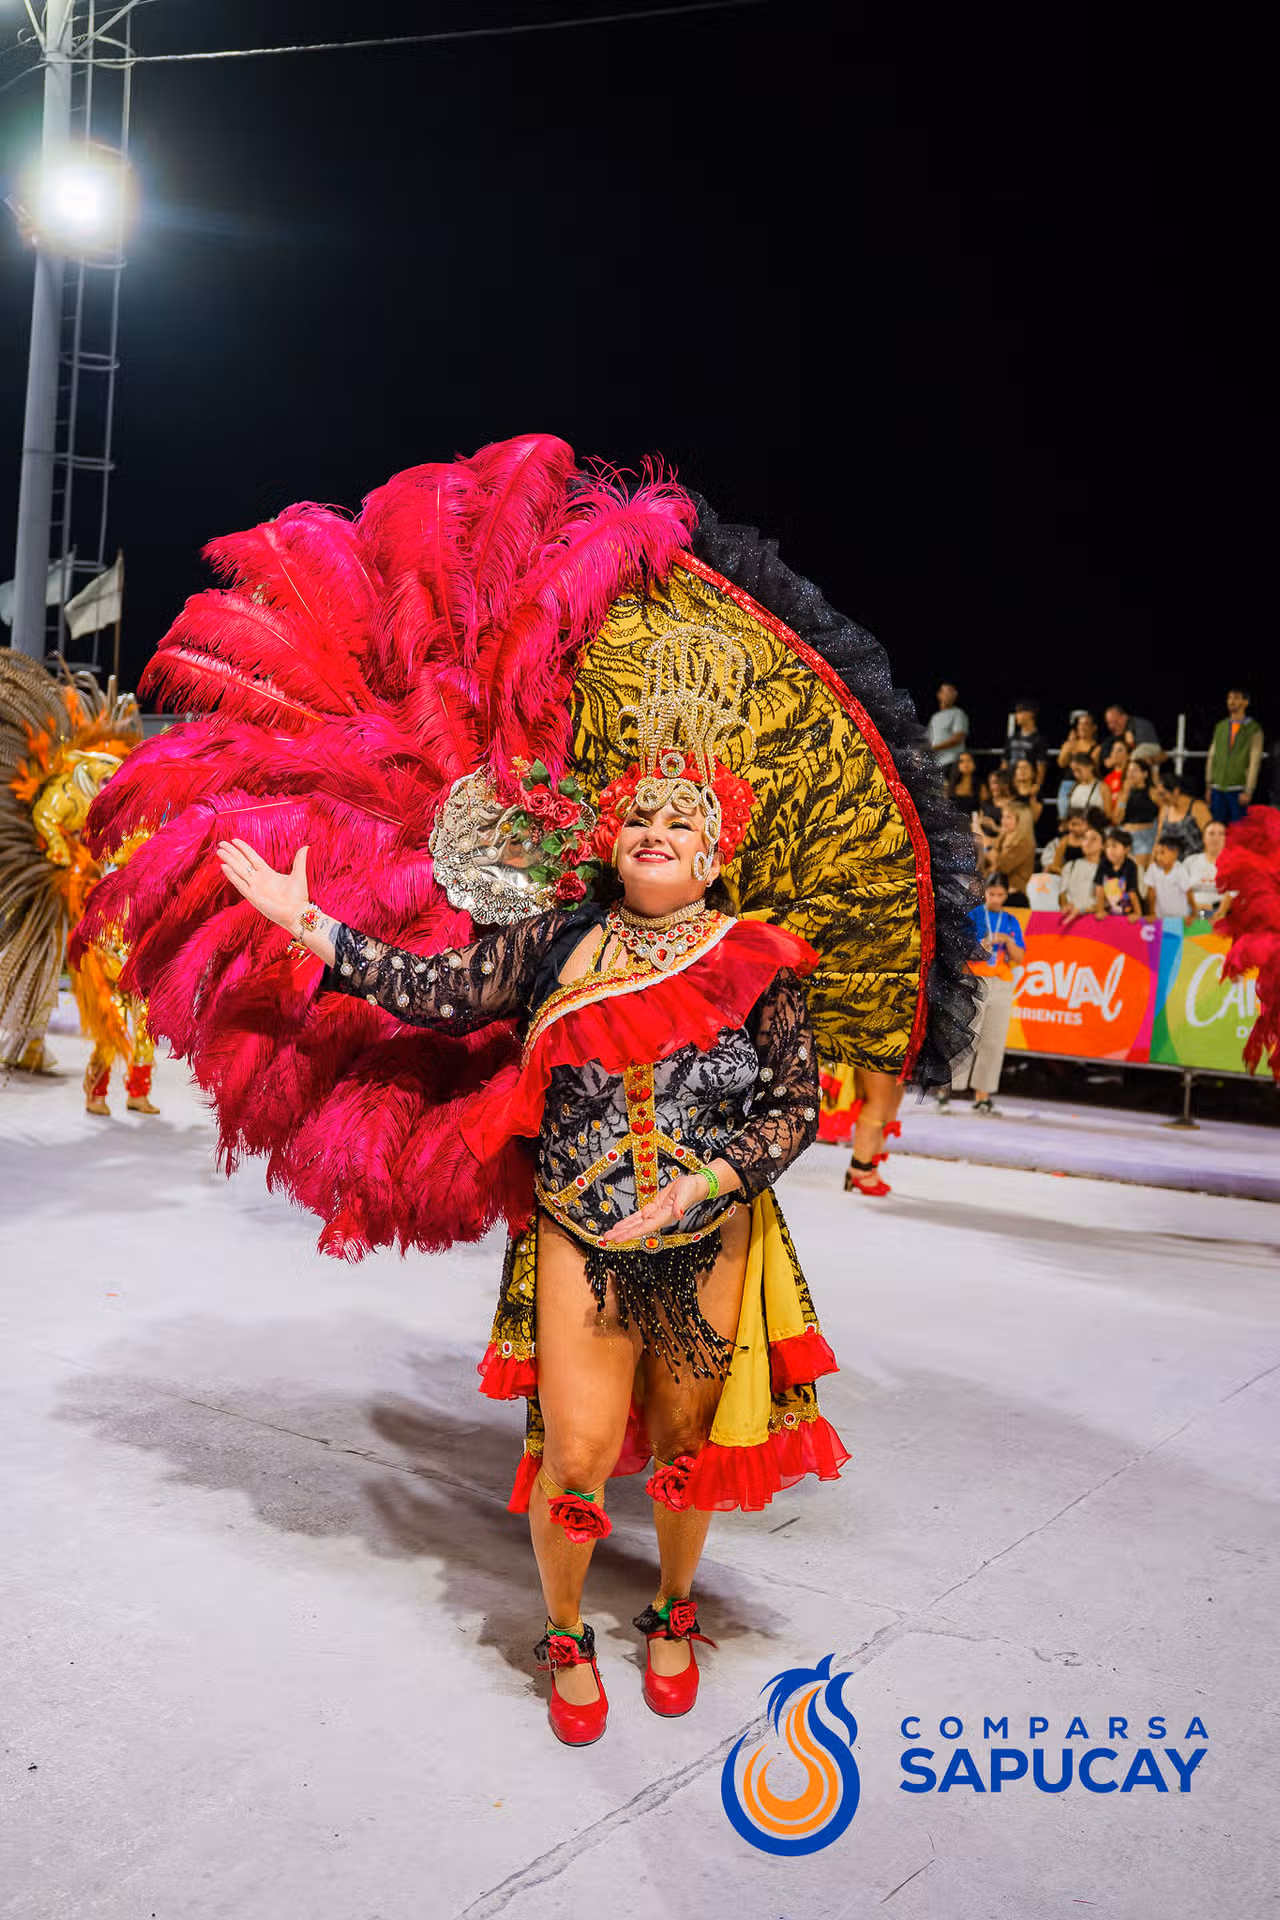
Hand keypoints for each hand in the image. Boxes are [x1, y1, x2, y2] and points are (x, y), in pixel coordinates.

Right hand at [217, 837, 309, 932]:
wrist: (297, 913)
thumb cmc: (298, 897)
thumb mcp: (298, 875)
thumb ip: (299, 861)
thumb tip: (306, 847)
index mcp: (267, 873)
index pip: (252, 857)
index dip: (243, 849)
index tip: (234, 840)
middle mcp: (258, 879)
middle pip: (241, 862)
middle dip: (231, 853)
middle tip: (221, 843)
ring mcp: (254, 887)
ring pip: (238, 871)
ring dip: (229, 861)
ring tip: (219, 851)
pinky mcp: (252, 896)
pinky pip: (239, 884)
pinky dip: (232, 875)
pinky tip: (224, 867)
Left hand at [599, 1172, 718, 1245]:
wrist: (694, 1185)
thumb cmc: (691, 1189)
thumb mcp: (686, 1194)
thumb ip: (681, 1206)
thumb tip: (679, 1215)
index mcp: (664, 1216)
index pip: (645, 1228)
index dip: (631, 1234)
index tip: (619, 1239)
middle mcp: (658, 1218)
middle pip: (637, 1228)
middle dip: (622, 1234)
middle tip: (607, 1239)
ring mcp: (655, 1214)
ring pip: (635, 1223)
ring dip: (622, 1229)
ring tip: (609, 1235)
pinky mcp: (653, 1208)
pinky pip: (638, 1216)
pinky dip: (628, 1221)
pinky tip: (620, 1226)